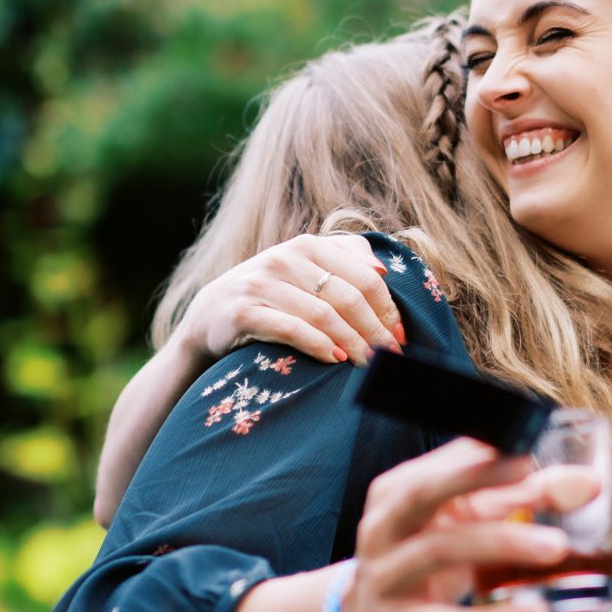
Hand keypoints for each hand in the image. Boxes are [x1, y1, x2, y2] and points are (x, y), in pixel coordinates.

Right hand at [172, 233, 403, 369]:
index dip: (388, 308)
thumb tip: (383, 268)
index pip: (364, 276)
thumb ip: (342, 258)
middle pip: (348, 297)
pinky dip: (318, 345)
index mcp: (308, 245)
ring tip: (369, 365)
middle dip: (375, 330)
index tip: (401, 336)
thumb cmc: (270, 294)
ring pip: (323, 314)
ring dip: (352, 343)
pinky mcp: (244, 311)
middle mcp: (285, 258)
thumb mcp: (302, 268)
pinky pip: (290, 329)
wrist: (210, 315)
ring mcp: (262, 283)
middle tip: (392, 357)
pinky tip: (335, 360)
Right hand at [342, 439, 598, 611]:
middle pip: (423, 493)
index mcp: (396, 492)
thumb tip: (582, 482)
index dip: (485, 450)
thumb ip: (516, 500)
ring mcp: (385, 577)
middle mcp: (382, 528)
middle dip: (478, 477)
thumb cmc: (423, 564)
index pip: (441, 460)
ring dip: (500, 543)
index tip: (530, 441)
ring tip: (557, 547)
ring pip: (438, 551)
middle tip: (536, 476)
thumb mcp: (461, 526)